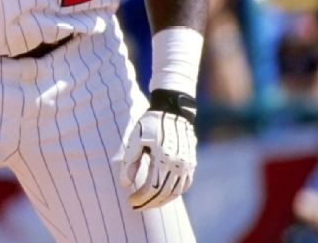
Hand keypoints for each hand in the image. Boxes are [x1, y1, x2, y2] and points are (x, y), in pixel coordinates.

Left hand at [119, 89, 197, 209]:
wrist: (173, 111)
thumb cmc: (150, 124)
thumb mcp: (135, 139)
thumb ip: (130, 162)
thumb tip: (125, 184)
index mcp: (163, 158)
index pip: (152, 187)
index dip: (141, 197)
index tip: (129, 200)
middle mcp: (179, 164)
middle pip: (164, 193)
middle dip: (149, 202)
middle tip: (135, 207)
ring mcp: (187, 165)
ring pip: (175, 192)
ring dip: (161, 201)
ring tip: (146, 203)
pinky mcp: (192, 164)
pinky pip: (184, 185)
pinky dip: (173, 193)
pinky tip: (162, 195)